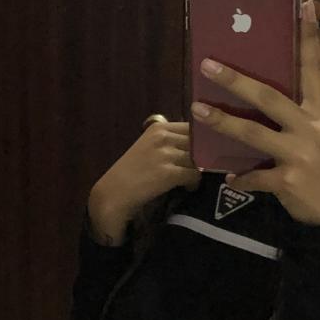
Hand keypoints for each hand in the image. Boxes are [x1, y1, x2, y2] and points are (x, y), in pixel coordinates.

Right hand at [89, 120, 201, 242]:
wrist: (114, 193)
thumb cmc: (131, 171)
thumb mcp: (148, 146)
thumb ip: (169, 140)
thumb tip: (197, 142)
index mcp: (159, 128)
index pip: (192, 127)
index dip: (202, 140)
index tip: (205, 151)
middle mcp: (163, 137)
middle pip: (198, 142)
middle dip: (204, 155)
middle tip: (202, 167)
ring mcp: (165, 154)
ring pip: (198, 159)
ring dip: (199, 170)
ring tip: (192, 179)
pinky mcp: (168, 173)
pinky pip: (194, 174)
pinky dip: (194, 183)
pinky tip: (187, 187)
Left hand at [190, 0, 319, 226]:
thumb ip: (296, 115)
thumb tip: (260, 94)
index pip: (312, 68)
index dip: (308, 37)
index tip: (304, 4)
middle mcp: (312, 128)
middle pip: (270, 96)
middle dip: (237, 80)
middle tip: (208, 65)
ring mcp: (300, 154)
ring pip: (255, 132)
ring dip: (224, 121)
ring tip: (198, 110)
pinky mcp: (289, 181)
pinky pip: (256, 175)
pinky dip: (241, 176)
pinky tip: (229, 175)